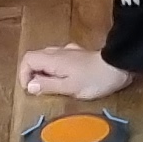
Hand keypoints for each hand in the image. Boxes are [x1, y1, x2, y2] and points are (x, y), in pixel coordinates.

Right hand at [19, 42, 138, 101]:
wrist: (119, 66)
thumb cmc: (94, 80)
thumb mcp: (69, 87)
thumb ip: (48, 86)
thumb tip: (30, 86)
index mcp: (52, 59)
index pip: (28, 59)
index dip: (23, 74)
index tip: (30, 89)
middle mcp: (58, 51)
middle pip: (36, 57)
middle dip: (33, 74)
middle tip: (39, 90)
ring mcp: (69, 51)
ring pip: (47, 58)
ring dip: (44, 72)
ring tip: (51, 87)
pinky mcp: (78, 54)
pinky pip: (59, 59)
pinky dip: (55, 69)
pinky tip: (65, 79)